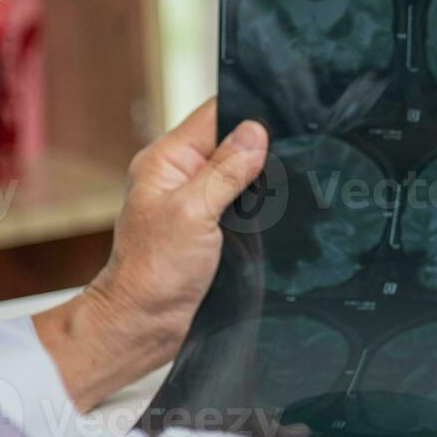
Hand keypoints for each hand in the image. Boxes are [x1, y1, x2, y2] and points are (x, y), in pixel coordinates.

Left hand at [35, 101, 268, 410]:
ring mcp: (198, 202)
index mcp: (168, 160)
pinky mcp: (213, 228)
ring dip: (263, 183)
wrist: (146, 323)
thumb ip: (226, 171)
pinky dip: (261, 207)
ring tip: (285, 190)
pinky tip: (278, 214)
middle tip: (290, 160)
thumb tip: (255, 131)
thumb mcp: (193, 212)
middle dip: (261, 150)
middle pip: (233, 144)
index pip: (213, 115)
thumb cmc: (155, 271)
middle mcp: (182, 176)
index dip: (247, 113)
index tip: (281, 120)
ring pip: (243, 175)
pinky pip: (245, 204)